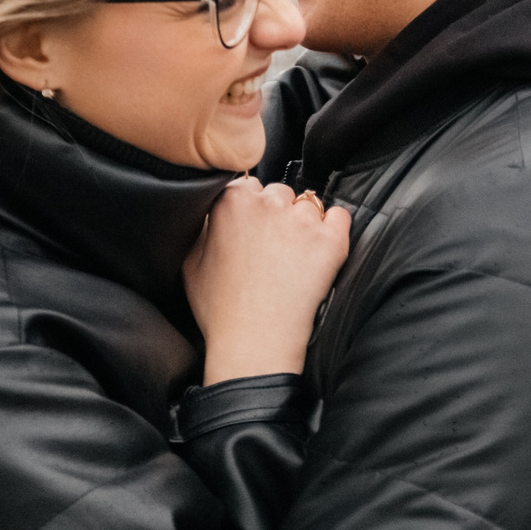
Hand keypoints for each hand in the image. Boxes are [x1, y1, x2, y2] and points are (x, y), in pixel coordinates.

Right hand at [184, 177, 351, 384]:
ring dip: (304, 224)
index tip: (252, 232)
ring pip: (308, 204)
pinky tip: (321, 250)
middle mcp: (267, 203)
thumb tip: (212, 213)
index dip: (251, 211)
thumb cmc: (220, 310)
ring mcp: (301, 220)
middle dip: (277, 215)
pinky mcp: (330, 240)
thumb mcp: (190, 261)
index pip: (248, 187)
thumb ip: (203, 225)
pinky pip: (340, 216)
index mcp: (230, 201)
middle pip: (279, 193)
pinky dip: (334, 229)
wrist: (254, 343)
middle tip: (273, 250)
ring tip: (295, 258)